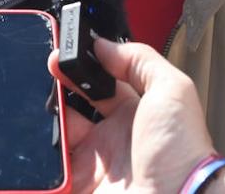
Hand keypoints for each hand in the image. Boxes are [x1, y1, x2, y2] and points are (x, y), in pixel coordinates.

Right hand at [48, 40, 224, 192]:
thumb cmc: (182, 154)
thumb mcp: (172, 90)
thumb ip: (139, 59)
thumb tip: (104, 45)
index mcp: (136, 111)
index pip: (101, 81)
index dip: (83, 65)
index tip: (65, 50)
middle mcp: (114, 134)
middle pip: (75, 104)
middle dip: (59, 86)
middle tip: (48, 70)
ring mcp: (95, 160)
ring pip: (59, 131)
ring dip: (48, 114)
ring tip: (42, 99)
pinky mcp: (80, 183)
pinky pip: (52, 164)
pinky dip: (43, 150)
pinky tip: (42, 133)